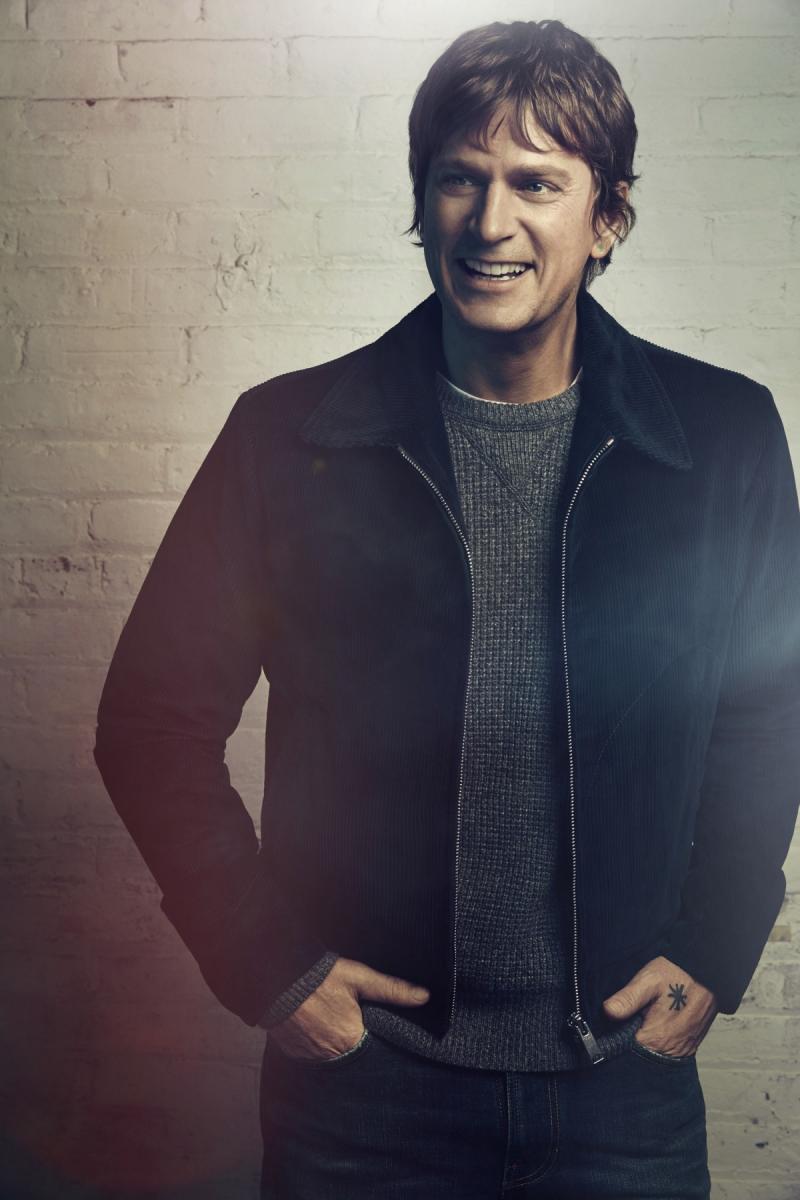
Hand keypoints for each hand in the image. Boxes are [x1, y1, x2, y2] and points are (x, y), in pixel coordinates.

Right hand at [268, 956, 429, 1061]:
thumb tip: (424, 997)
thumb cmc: (320, 977)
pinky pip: (312, 1056)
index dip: (378, 1044)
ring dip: (337, 1048)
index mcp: (350, 1040)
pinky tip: (321, 1031)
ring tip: (338, 1030)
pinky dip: (318, 1046)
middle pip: (352, 1057)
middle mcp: (330, 1056)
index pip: (374, 1053)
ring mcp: (309, 1057)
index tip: (381, 1036)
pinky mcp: (293, 1053)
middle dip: (357, 1046)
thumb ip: (392, 990)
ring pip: (331, 1058)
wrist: (276, 977)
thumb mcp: (359, 978)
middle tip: (357, 1029)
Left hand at [602, 955, 717, 1056]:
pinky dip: (659, 1037)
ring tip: (646, 1016)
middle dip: (631, 1037)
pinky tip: (657, 1020)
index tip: (614, 1023)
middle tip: (631, 1014)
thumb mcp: (648, 980)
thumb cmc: (678, 974)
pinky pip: (668, 1047)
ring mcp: (682, 1049)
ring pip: (654, 1050)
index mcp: (656, 1039)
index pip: (626, 1050)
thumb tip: (608, 1012)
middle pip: (640, 1052)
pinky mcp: (688, 1045)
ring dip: (646, 1037)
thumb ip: (628, 998)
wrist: (708, 973)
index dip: (617, 1037)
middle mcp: (670, 1050)